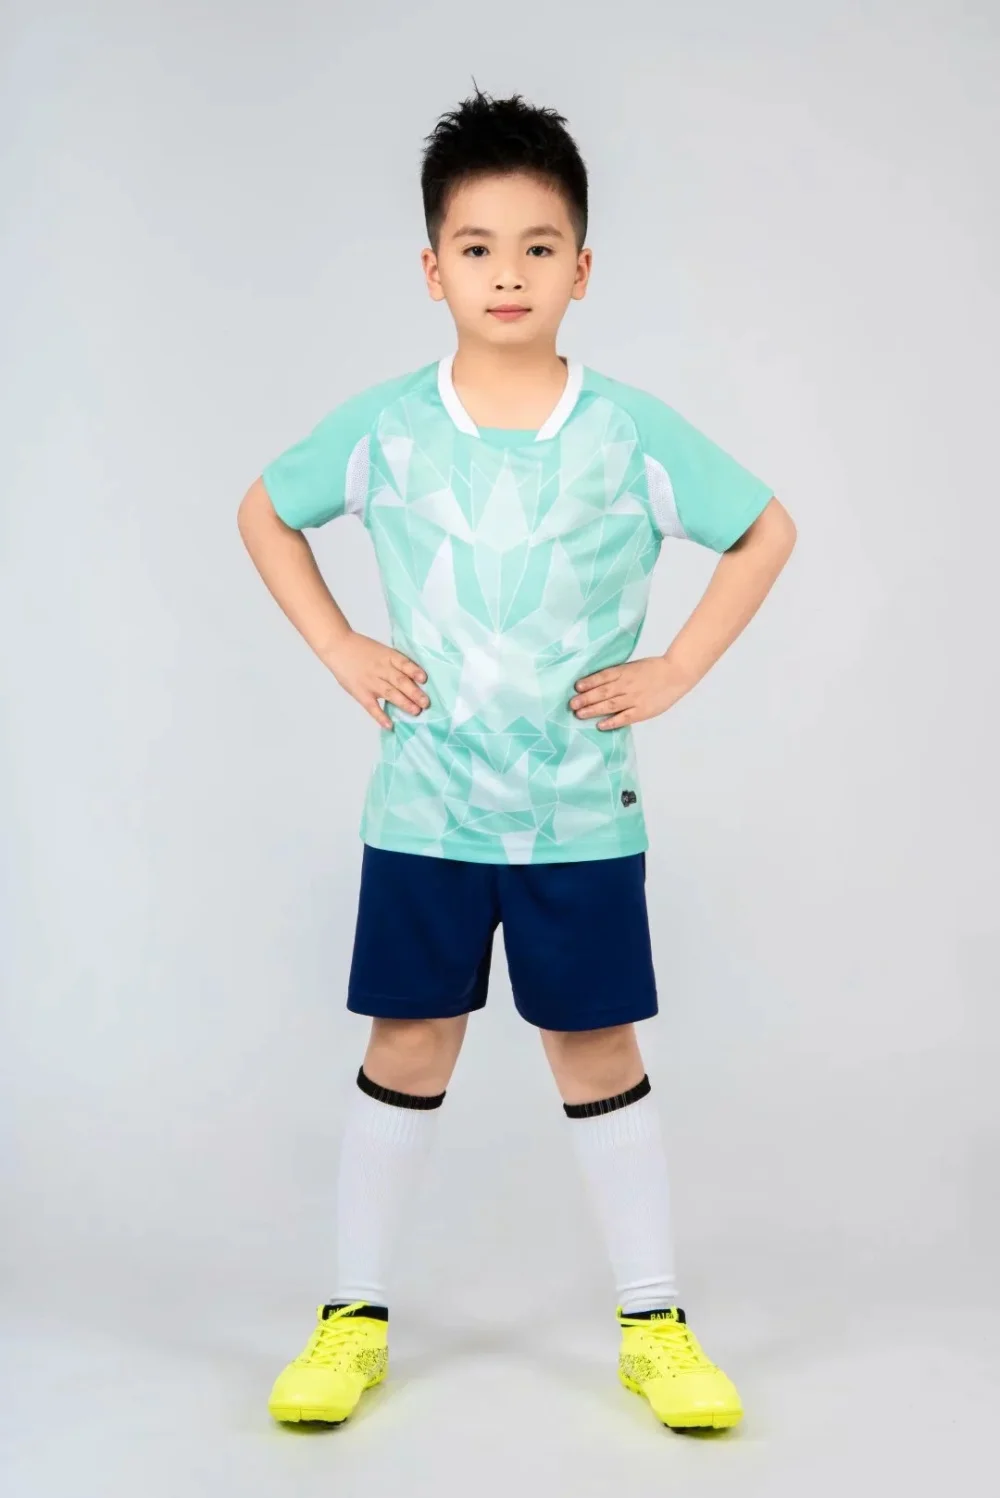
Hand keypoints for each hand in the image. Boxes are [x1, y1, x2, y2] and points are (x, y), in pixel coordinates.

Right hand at [324, 630, 429, 730]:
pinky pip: (372, 707)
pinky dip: (380, 716)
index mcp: (388, 656)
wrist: (338, 646)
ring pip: (390, 693)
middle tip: (425, 703)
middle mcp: (381, 669)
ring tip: (415, 711)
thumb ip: (394, 662)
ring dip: (404, 703)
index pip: (404, 664)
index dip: (414, 671)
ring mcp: (371, 682)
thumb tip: (413, 677)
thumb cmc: (361, 648)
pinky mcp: (361, 693)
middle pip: (400, 681)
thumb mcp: (381, 650)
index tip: (424, 679)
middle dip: (414, 693)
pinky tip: (389, 725)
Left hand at [569, 656, 695, 729]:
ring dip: (593, 710)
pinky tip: (600, 725)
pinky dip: (611, 722)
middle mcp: (627, 685)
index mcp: (624, 671)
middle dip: (586, 699)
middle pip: (603, 692)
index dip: (589, 682)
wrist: (676, 674)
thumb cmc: (653, 669)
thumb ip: (617, 674)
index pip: (603, 677)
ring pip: (610, 705)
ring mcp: (634, 699)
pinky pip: (624, 718)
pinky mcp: (642, 711)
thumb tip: (597, 682)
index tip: (576, 687)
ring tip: (579, 714)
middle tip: (572, 704)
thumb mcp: (633, 666)